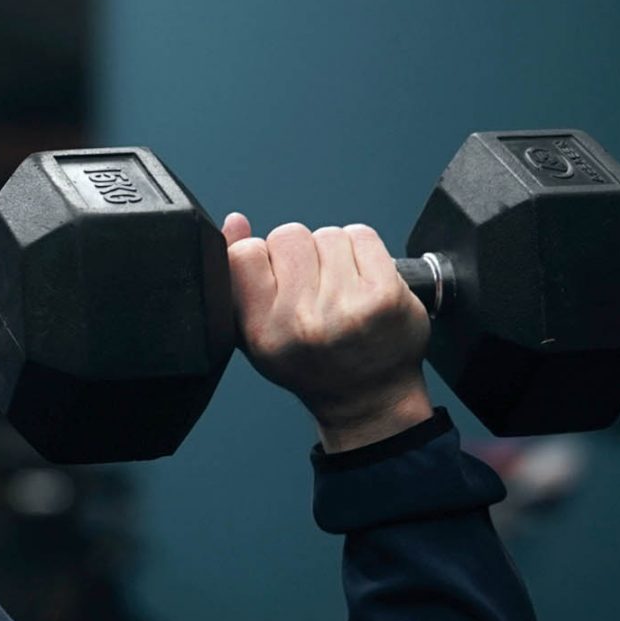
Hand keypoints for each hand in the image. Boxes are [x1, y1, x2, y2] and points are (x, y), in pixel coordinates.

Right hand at [223, 212, 432, 451]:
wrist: (368, 398)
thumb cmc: (310, 365)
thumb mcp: (256, 333)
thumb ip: (238, 278)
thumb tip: (235, 222)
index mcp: (263, 331)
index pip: (245, 254)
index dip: (262, 256)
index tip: (277, 278)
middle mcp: (302, 321)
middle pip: (289, 235)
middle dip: (300, 253)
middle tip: (312, 286)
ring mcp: (346, 307)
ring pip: (327, 234)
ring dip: (333, 252)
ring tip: (339, 286)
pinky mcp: (384, 295)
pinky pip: (362, 236)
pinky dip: (362, 250)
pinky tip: (361, 280)